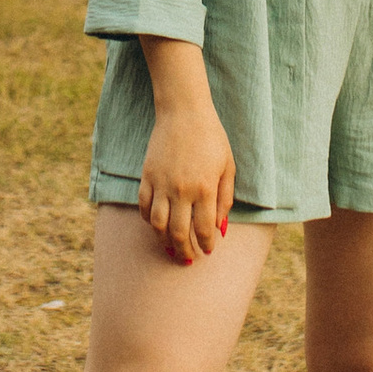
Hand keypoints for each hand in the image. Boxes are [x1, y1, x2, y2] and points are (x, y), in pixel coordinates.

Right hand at [136, 41, 234, 260]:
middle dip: (185, 251)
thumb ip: (225, 199)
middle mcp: (182, 190)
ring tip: (171, 248)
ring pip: (158, 225)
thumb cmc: (212, 138)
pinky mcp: (147, 177)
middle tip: (188, 259)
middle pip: (179, 233)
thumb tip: (221, 228)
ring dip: (164, 241)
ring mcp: (161, 184)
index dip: (206, 244)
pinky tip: (157, 225)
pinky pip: (144, 207)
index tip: (208, 251)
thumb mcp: (228, 167)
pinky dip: (149, 220)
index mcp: (205, 189)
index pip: (204, 229)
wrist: (184, 112)